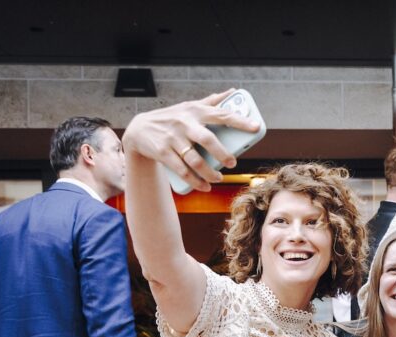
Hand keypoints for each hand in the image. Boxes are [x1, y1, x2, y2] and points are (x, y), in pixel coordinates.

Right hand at [122, 89, 260, 192]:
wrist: (139, 129)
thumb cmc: (172, 117)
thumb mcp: (189, 107)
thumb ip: (211, 101)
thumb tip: (232, 91)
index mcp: (195, 112)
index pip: (221, 114)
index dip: (240, 121)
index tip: (256, 127)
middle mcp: (184, 123)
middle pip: (207, 140)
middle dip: (223, 154)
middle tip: (232, 163)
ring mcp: (173, 139)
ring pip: (195, 160)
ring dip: (210, 173)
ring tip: (218, 178)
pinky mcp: (163, 153)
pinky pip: (182, 170)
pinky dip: (195, 181)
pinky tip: (204, 187)